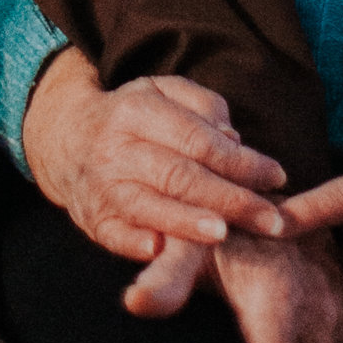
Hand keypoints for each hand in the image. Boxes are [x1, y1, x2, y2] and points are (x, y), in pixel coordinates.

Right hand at [21, 50, 287, 272]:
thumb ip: (202, 106)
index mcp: (136, 111)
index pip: (197, 139)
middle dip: (230, 199)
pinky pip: (113, 234)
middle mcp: (116, 148)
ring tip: (223, 234)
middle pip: (179, 175)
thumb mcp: (163, 91)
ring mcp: (102, 186)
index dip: (240, 160)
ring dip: (186, 221)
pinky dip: (134, 243)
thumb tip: (232, 138)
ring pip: (148, 206)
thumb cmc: (131, 118)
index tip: (277, 177)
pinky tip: (159, 250)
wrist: (65, 140)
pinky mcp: (93, 219)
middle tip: (271, 220)